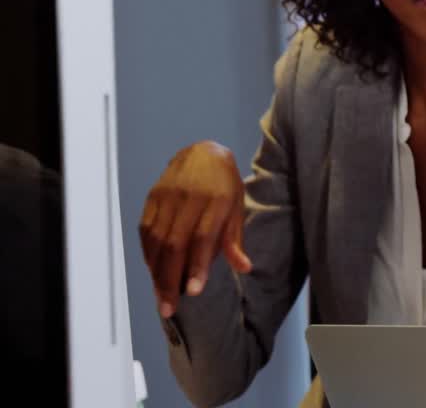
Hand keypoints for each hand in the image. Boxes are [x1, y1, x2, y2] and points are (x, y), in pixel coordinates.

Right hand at [138, 141, 251, 317]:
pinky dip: (148, 255)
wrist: (202, 152)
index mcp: (216, 200)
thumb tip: (244, 268)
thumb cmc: (225, 185)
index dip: (197, 265)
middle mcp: (189, 198)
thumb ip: (235, 239)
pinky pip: (146, 231)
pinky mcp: (152, 198)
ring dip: (156, 272)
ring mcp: (167, 197)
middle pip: (175, 244)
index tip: (193, 291)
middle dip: (170, 279)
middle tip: (170, 308)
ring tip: (161, 297)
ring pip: (157, 241)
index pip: (203, 237)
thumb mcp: (236, 208)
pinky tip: (153, 272)